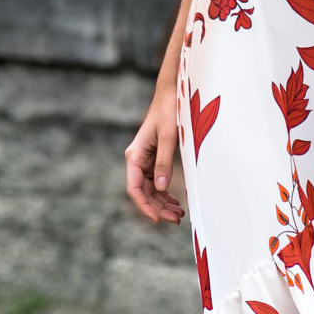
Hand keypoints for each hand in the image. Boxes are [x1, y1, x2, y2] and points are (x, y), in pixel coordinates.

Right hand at [125, 83, 184, 224]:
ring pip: (151, 189)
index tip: (157, 219)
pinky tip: (176, 203)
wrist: (172, 93)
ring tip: (179, 215)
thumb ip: (164, 162)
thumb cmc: (168, 111)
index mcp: (135, 155)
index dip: (145, 206)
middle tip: (176, 220)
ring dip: (163, 203)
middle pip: (143, 192)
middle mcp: (137, 160)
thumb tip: (162, 188)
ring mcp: (145, 160)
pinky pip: (158, 182)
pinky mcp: (155, 158)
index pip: (135, 188)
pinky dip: (166, 194)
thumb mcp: (168, 137)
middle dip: (157, 208)